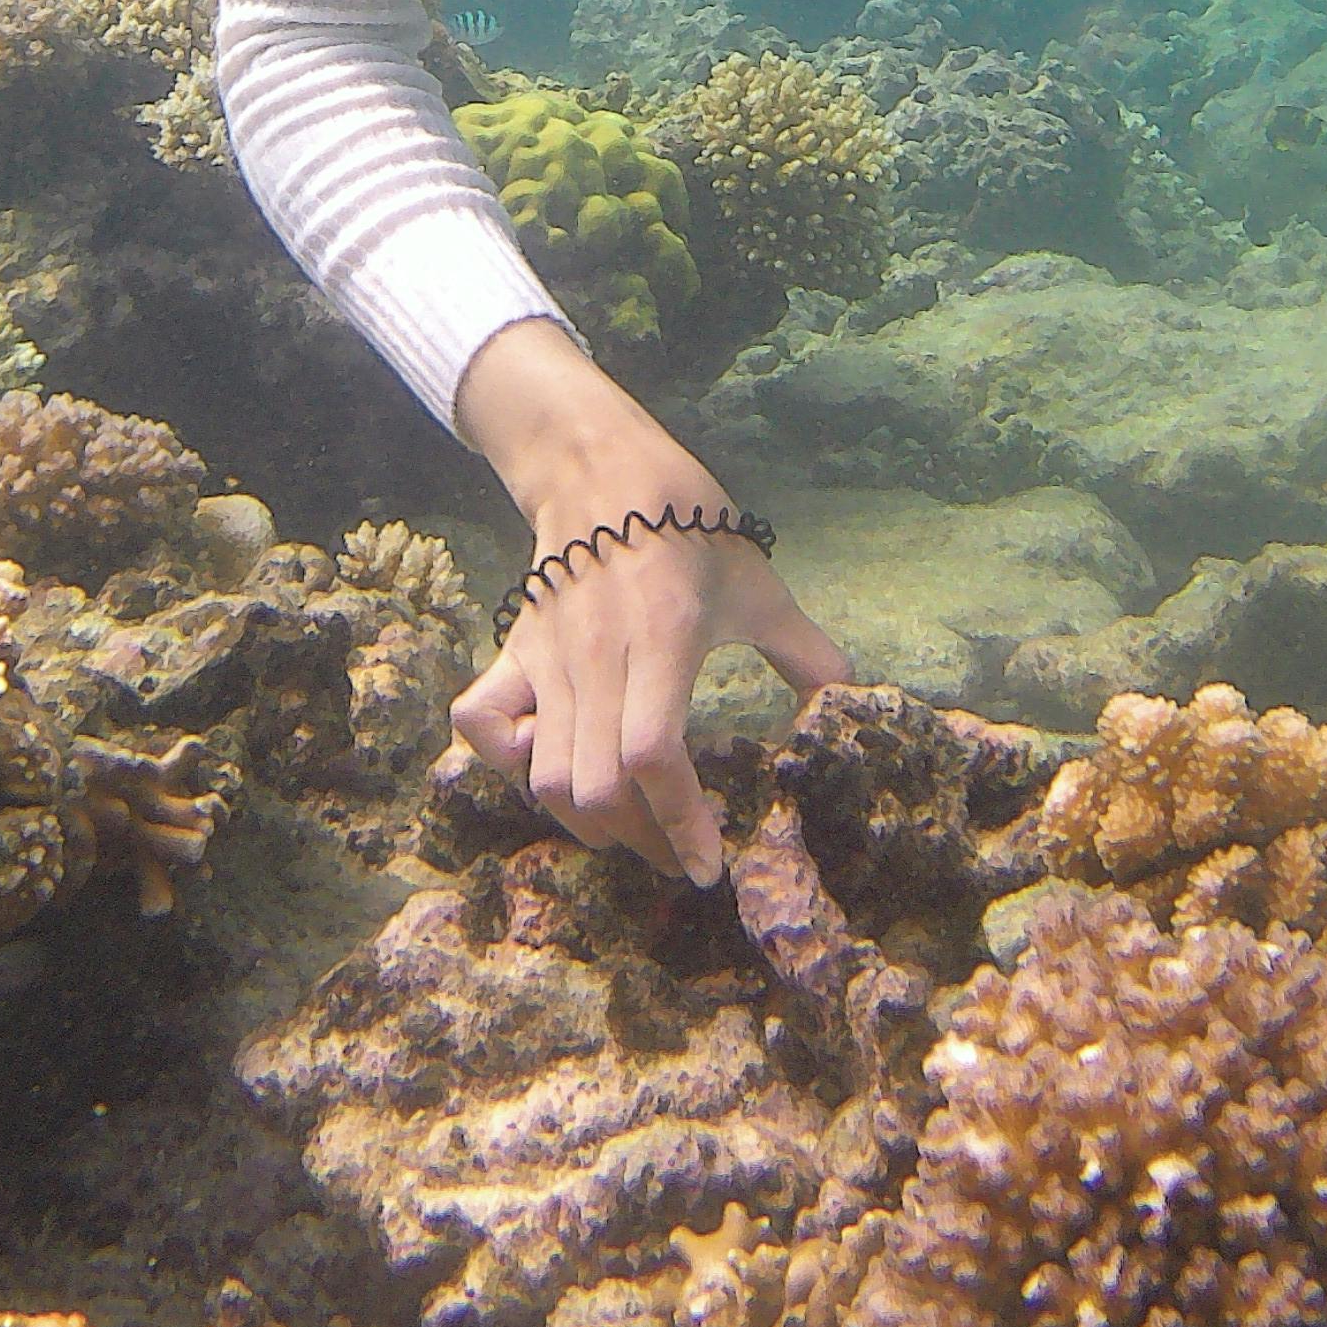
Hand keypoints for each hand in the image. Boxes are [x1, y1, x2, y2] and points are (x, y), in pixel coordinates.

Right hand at [445, 320, 845, 883]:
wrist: (600, 463)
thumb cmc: (688, 523)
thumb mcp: (758, 585)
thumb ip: (805, 653)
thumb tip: (846, 706)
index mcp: (665, 638)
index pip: (655, 755)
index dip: (680, 822)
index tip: (707, 862)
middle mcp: (598, 655)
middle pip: (598, 785)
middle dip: (642, 840)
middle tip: (676, 853)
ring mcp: (546, 655)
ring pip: (545, 774)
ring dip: (586, 821)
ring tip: (628, 829)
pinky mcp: (513, 649)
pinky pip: (481, 724)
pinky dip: (507, 766)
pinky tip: (548, 770)